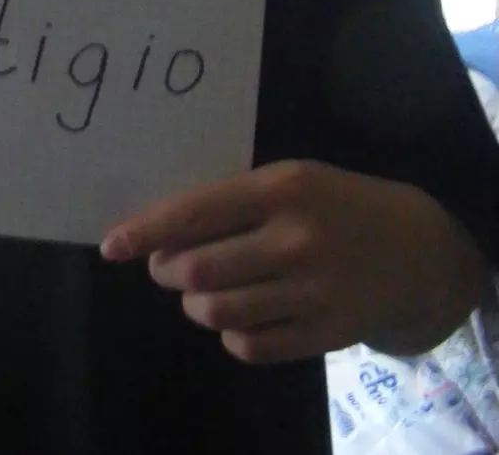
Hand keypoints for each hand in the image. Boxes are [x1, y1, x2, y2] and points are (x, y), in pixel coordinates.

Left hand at [100, 160, 488, 363]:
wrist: (414, 247)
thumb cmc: (332, 202)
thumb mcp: (288, 178)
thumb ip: (230, 199)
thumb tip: (156, 227)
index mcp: (280, 188)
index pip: (194, 213)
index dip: (145, 231)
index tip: (110, 245)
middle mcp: (295, 239)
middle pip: (196, 271)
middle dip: (166, 271)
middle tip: (167, 266)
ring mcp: (314, 290)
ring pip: (216, 312)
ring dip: (195, 303)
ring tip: (205, 289)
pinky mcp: (327, 333)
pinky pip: (250, 346)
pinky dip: (231, 333)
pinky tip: (243, 312)